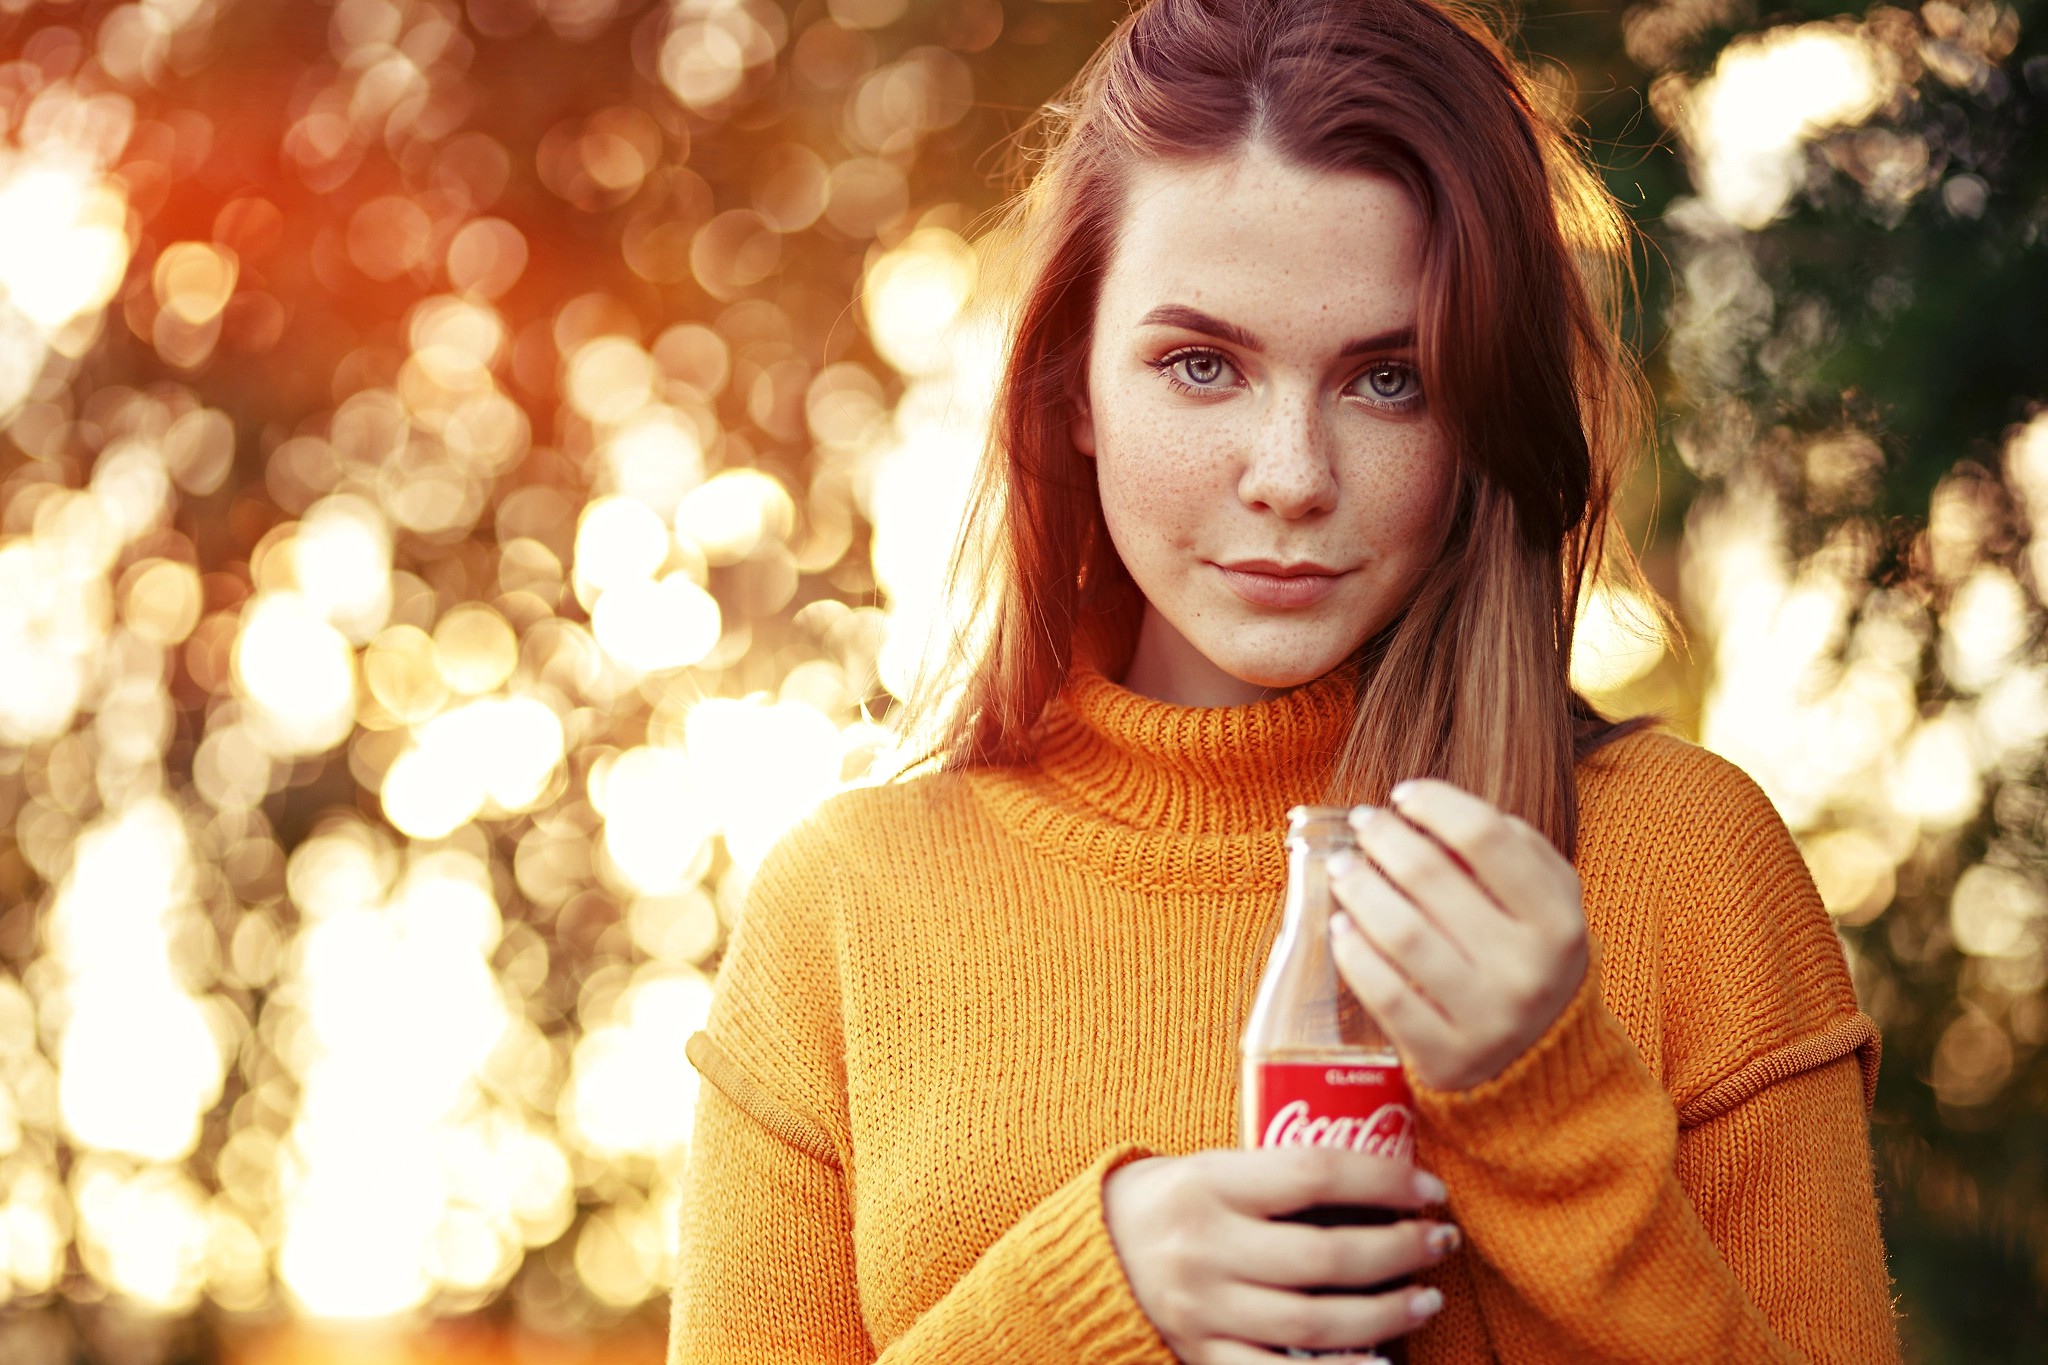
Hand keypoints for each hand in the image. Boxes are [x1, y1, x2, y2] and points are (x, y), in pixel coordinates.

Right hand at [1102, 1146, 1456, 1362]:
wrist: (1093, 1255)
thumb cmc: (1170, 1201)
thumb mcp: (1208, 1167)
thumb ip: (1276, 1173)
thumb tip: (1381, 1173)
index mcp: (1207, 1183)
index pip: (1314, 1173)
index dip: (1385, 1180)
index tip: (1430, 1188)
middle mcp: (1204, 1248)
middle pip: (1326, 1255)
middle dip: (1400, 1250)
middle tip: (1440, 1242)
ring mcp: (1203, 1309)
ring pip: (1315, 1321)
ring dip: (1387, 1312)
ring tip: (1426, 1299)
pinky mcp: (1203, 1355)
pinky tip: (1381, 1363)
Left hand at [1327, 780, 1588, 1092]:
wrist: (1540, 1058)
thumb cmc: (1525, 954)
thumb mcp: (1544, 900)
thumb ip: (1506, 847)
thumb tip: (1428, 806)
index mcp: (1558, 921)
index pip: (1487, 837)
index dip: (1435, 804)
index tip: (1402, 794)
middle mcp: (1529, 971)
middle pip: (1432, 878)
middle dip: (1385, 839)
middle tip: (1362, 824)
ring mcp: (1488, 1020)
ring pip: (1403, 934)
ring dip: (1360, 890)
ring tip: (1343, 870)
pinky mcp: (1446, 1058)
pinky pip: (1386, 995)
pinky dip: (1355, 954)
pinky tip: (1341, 928)